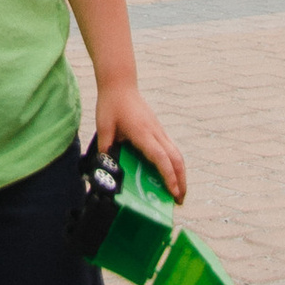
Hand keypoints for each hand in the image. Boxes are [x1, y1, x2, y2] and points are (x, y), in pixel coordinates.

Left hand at [100, 88, 187, 204]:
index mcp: (143, 133)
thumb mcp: (104, 126)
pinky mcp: (158, 129)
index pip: (161, 158)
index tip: (173, 193)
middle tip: (180, 200)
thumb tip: (106, 166)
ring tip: (179, 191)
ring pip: (177, 154)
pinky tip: (172, 173)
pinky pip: (172, 148)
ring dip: (181, 173)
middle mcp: (155, 132)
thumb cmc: (111, 104)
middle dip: (181, 181)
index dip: (168, 177)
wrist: (120, 83)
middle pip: (176, 159)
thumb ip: (106, 147)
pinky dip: (175, 163)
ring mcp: (159, 130)